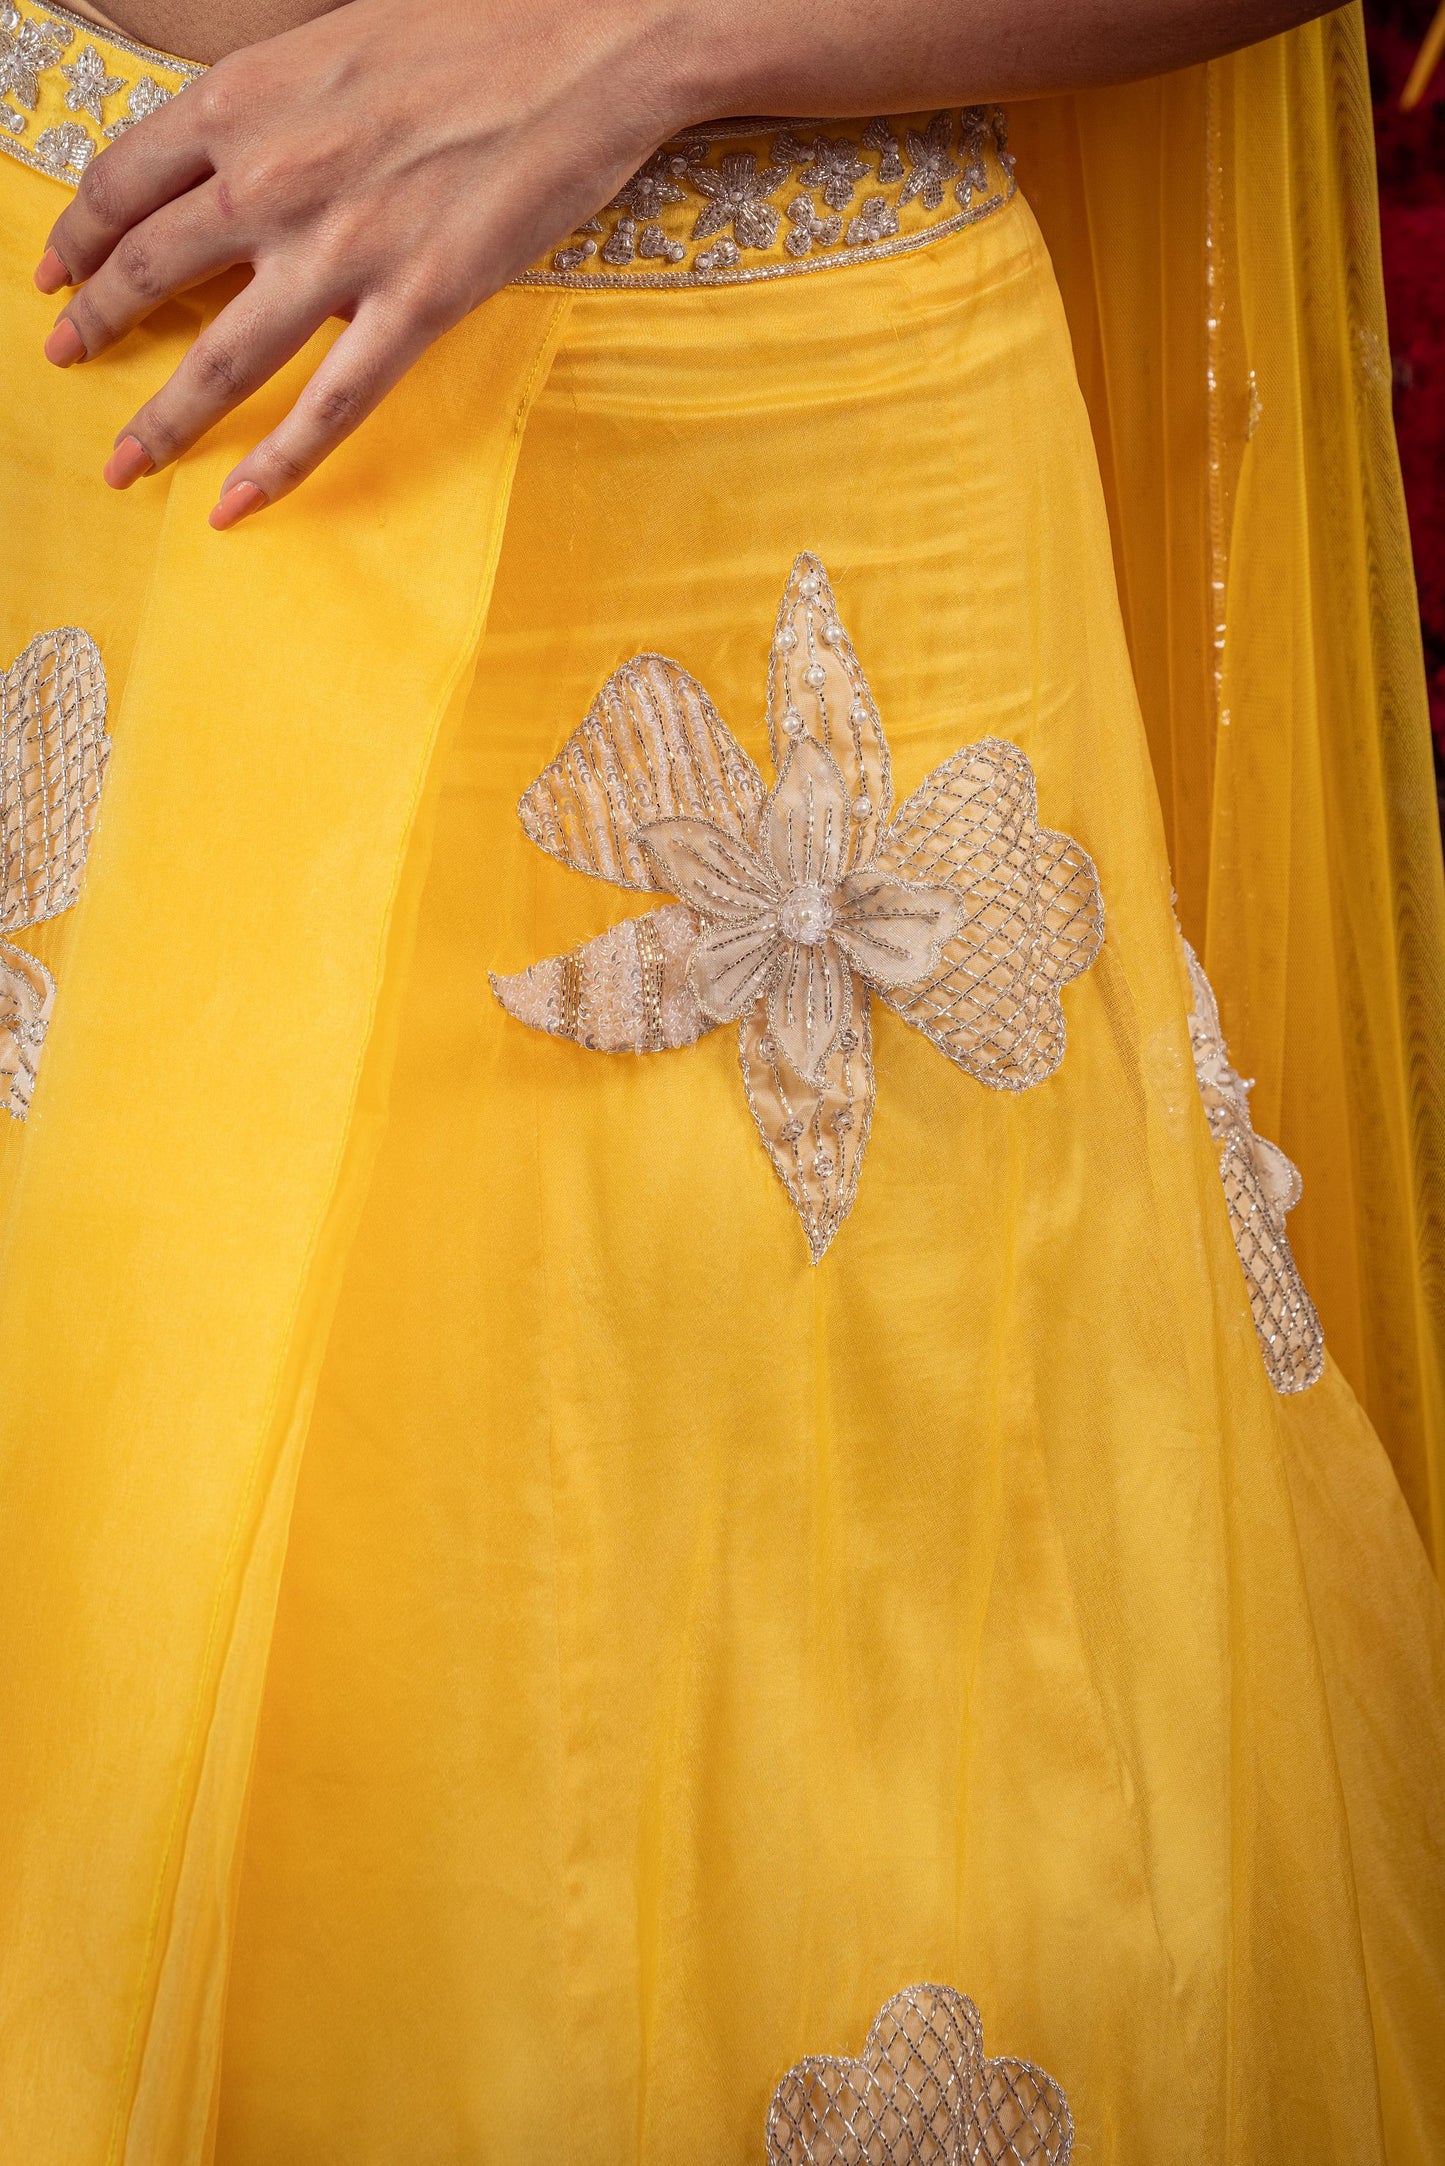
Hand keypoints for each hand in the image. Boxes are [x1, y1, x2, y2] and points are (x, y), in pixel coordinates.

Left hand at [34, 0, 693, 525]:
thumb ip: (276, 107)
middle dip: (94, 325)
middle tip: (66, 361)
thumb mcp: (339, 41)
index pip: (124, 179)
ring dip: (161, 418)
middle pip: (150, 271)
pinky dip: (276, 464)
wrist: (593, 39)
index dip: (77, 234)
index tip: (56, 272)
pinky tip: (235, 504)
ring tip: (125, 462)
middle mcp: (274, 177)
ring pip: (220, 357)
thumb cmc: (478, 24)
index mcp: (248, 99)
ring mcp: (344, 250)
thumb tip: (242, 160)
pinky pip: (330, 406)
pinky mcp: (418, 304)